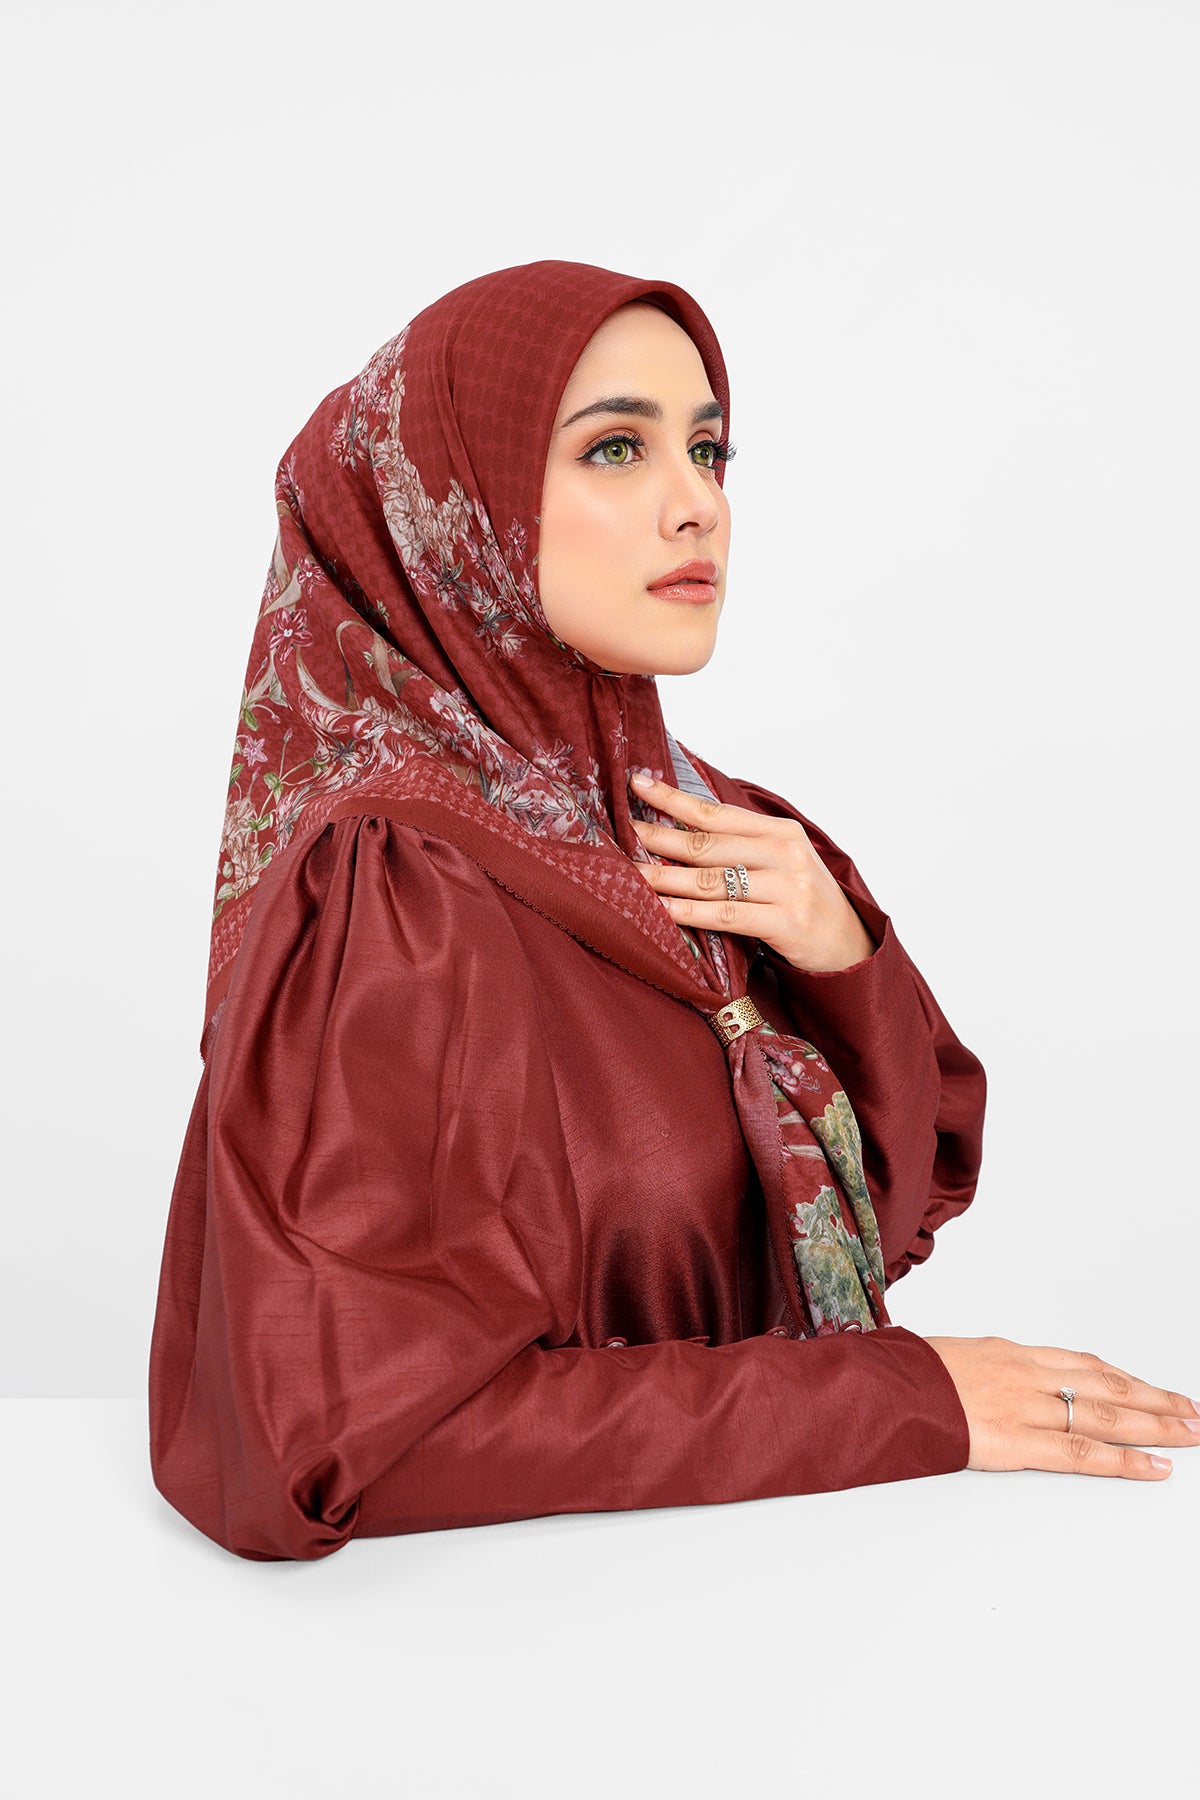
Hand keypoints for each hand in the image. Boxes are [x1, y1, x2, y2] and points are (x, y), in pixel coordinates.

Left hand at [627, 770, 874, 972]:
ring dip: (664, 877)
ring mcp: (788, 886)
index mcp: (780, 831)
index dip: (674, 799)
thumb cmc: (802, 900)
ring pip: (710, 880)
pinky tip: (660, 908)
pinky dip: (688, 912)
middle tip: (622, 833)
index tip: (638, 784)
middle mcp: (785, 853)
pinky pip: (725, 915)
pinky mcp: (787, 921)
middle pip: (707, 844)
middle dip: (659, 837)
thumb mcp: (779, 862)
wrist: (848, 944)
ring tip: (629, 874)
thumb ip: (741, 845)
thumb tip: (679, 829)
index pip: (716, 812)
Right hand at [920, 1334, 1199, 1478]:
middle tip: (1193, 1411)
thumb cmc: (899, 1377)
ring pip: (1107, 1416)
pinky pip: (1083, 1454)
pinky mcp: (1017, 1441)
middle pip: (1107, 1386)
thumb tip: (982, 1386)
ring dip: (1157, 1426)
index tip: (1151, 1388)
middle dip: (1155, 1400)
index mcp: (1008, 1353)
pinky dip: (1126, 1462)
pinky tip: (1156, 1467)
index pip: (1082, 1364)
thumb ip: (976, 1374)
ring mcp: (1025, 1405)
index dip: (1123, 1378)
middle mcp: (1026, 1374)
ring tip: (1191, 1434)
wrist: (874, 1387)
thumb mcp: (944, 1361)